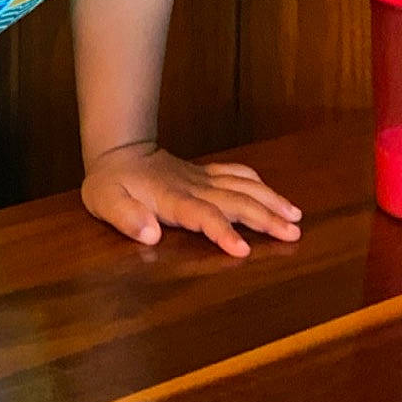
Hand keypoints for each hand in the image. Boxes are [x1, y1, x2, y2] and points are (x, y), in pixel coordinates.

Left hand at [81, 143, 301, 257]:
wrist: (118, 151)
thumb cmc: (110, 184)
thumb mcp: (104, 202)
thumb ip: (126, 217)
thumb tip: (150, 234)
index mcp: (172, 199)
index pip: (203, 215)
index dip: (223, 232)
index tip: (243, 249)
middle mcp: (194, 187)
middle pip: (236, 201)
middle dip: (265, 217)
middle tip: (293, 233)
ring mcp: (202, 178)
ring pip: (243, 186)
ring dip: (270, 200)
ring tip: (296, 216)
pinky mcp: (205, 173)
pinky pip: (236, 173)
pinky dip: (257, 183)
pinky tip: (274, 194)